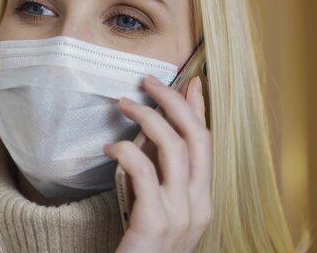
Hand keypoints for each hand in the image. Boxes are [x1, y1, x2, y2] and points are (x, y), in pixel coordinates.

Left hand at [104, 75, 212, 252]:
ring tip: (123, 103)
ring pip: (174, 147)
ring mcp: (181, 216)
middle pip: (197, 137)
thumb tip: (151, 130)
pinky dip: (126, 151)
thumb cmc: (140, 248)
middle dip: (174, 102)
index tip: (192, 82)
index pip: (207, 144)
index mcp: (203, 201)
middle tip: (148, 81)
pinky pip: (144, 171)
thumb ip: (159, 172)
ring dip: (148, 117)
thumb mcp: (157, 207)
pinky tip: (109, 148)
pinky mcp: (154, 223)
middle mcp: (199, 206)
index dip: (199, 109)